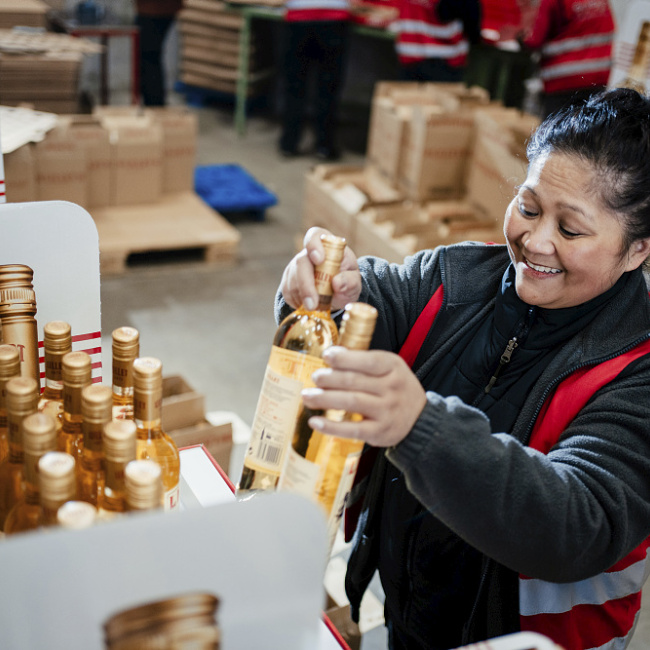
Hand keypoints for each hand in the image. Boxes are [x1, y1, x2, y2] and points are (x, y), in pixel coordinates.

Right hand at [280, 227, 361, 310]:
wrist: (337, 293)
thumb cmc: (346, 281)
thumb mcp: (354, 282)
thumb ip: (350, 281)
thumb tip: (337, 282)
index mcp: (326, 245)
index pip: (315, 235)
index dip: (314, 245)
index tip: (319, 260)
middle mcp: (308, 253)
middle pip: (301, 262)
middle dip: (306, 285)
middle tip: (313, 304)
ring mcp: (295, 266)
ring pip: (292, 280)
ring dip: (303, 297)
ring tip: (317, 308)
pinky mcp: (288, 280)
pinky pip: (288, 291)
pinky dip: (298, 302)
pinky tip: (309, 306)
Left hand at [302, 347, 426, 446]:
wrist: (420, 419)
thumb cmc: (397, 389)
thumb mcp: (390, 368)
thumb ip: (364, 362)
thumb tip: (332, 356)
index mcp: (393, 367)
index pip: (368, 360)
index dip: (344, 358)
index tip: (326, 356)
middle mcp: (392, 388)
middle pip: (354, 381)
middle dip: (329, 378)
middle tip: (314, 377)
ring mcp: (386, 411)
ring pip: (351, 402)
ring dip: (325, 399)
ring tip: (307, 396)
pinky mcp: (379, 432)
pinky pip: (352, 429)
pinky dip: (331, 426)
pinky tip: (315, 422)